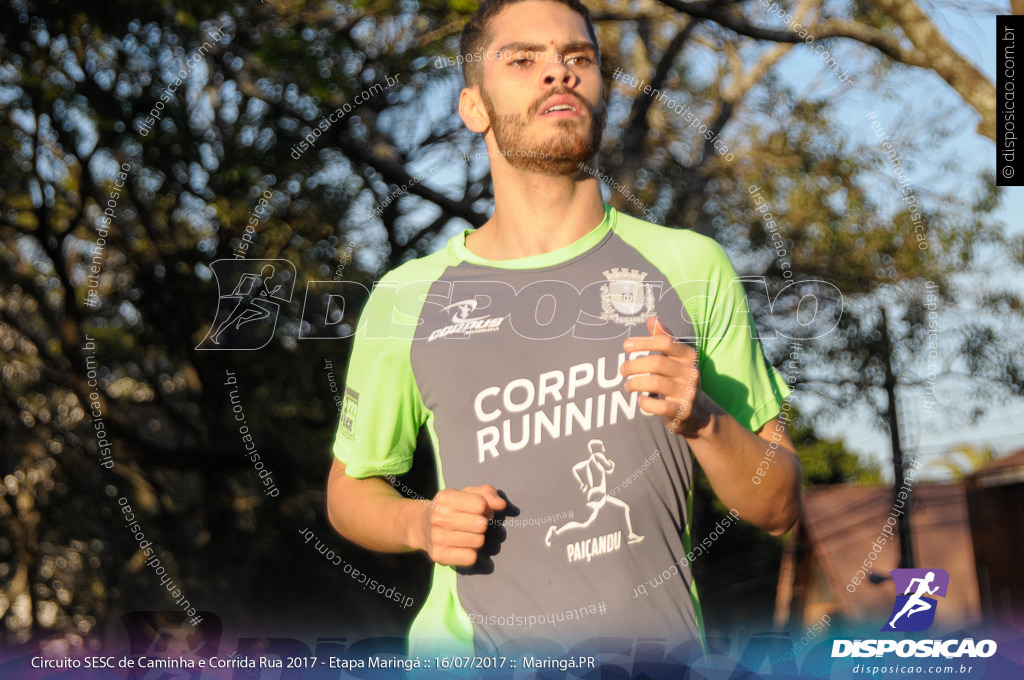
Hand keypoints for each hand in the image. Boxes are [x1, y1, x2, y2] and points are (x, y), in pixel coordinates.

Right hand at [418, 484, 505, 566]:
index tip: (481, 511)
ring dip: (478, 539)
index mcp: (445, 498)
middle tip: (474, 525)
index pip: (481, 505)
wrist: (422, 526)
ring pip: (478, 542)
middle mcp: (438, 517)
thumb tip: (501, 504)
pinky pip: (471, 557)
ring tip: (468, 535)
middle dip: (482, 525)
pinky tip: (463, 546)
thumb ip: (487, 493)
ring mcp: (436, 537)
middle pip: (481, 525)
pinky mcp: (438, 555)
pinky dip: (472, 553)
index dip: (486, 509)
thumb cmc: (452, 508)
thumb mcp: (467, 494)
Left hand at [621, 316, 710, 437]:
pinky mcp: (683, 411)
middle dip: (633, 366)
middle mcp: (690, 372)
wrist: (698, 413)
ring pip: (655, 383)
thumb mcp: (675, 359)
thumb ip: (664, 339)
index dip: (644, 341)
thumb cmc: (679, 380)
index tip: (625, 345)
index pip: (666, 342)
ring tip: (627, 386)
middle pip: (656, 363)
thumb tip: (652, 319)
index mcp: (688, 356)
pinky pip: (660, 406)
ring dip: (634, 384)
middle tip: (622, 370)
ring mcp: (688, 392)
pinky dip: (646, 403)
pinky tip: (641, 400)